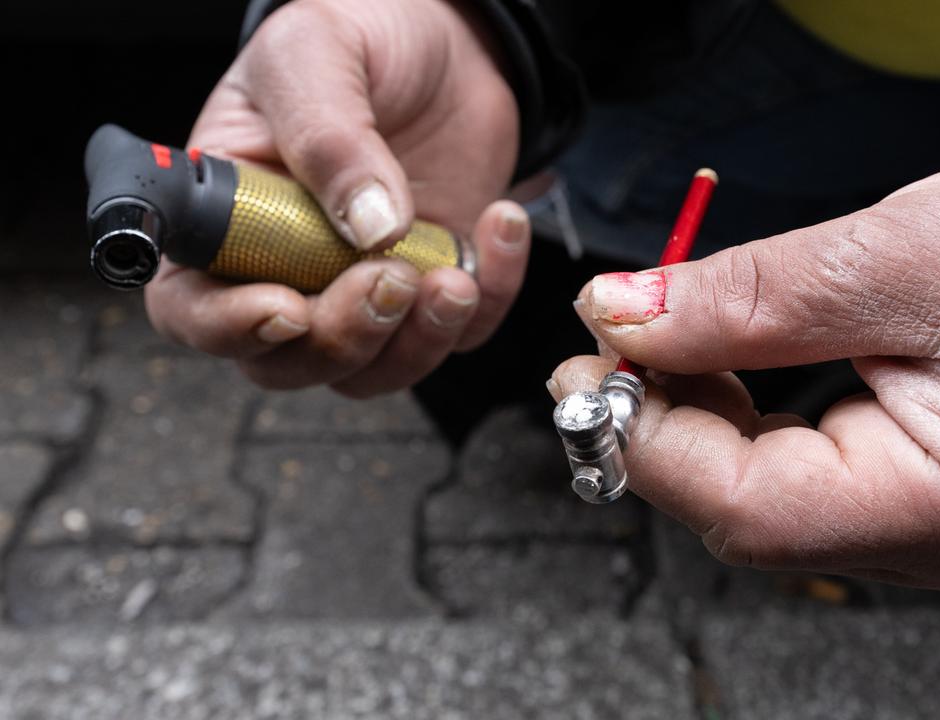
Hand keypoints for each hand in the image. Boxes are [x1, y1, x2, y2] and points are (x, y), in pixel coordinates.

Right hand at [146, 0, 525, 395]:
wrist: (447, 41)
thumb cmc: (359, 36)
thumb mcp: (320, 54)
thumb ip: (328, 136)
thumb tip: (366, 229)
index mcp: (225, 217)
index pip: (191, 305)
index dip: (226, 328)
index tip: (285, 310)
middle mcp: (284, 269)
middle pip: (284, 361)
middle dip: (341, 339)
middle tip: (391, 279)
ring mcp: (359, 288)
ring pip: (371, 372)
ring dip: (417, 342)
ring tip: (457, 273)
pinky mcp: (432, 291)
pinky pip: (459, 334)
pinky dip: (491, 297)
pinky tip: (502, 225)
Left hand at [551, 140, 939, 589]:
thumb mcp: (895, 255)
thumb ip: (748, 298)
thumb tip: (621, 317)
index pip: (753, 511)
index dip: (652, 440)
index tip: (589, 364)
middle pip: (753, 514)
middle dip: (666, 428)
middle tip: (607, 343)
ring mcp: (934, 531)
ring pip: (770, 496)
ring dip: (701, 419)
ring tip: (660, 335)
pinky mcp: (923, 496)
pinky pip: (806, 476)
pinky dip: (750, 416)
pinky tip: (722, 356)